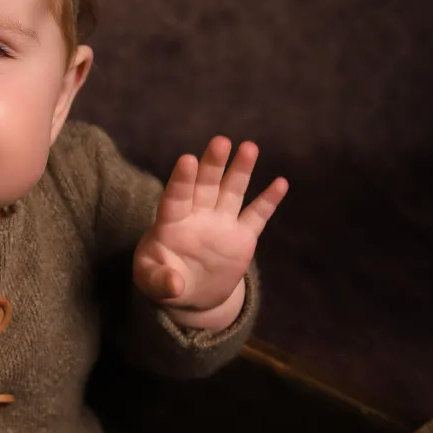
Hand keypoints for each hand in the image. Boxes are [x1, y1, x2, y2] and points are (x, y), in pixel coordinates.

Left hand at [133, 137, 287, 314]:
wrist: (191, 291)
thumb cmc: (162, 279)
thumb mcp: (152, 283)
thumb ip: (159, 281)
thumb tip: (174, 286)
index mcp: (171, 222)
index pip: (176, 197)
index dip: (182, 180)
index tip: (188, 159)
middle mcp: (198, 215)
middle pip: (206, 185)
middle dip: (213, 164)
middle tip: (220, 141)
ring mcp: (222, 223)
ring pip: (232, 191)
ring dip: (240, 170)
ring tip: (249, 147)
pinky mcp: (243, 237)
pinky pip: (257, 215)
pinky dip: (268, 200)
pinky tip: (281, 183)